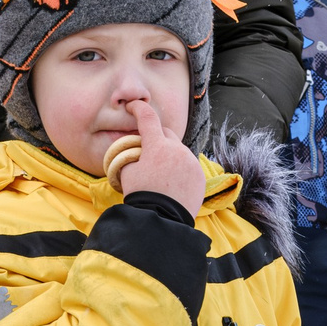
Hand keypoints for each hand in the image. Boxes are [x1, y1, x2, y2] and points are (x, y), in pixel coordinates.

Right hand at [118, 98, 203, 216]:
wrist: (163, 219)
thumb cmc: (141, 195)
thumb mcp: (126, 173)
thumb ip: (129, 156)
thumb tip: (130, 150)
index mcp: (157, 146)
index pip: (148, 118)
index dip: (139, 109)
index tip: (133, 106)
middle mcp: (177, 149)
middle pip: (166, 133)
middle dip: (156, 136)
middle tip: (147, 147)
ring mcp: (190, 161)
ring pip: (178, 150)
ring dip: (169, 154)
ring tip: (161, 172)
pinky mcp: (199, 175)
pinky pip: (188, 165)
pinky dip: (180, 168)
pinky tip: (173, 182)